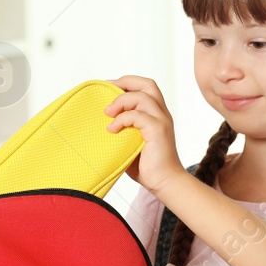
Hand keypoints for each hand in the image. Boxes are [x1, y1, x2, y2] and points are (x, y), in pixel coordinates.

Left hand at [106, 75, 185, 195]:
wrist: (164, 183)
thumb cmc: (147, 166)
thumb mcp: (130, 142)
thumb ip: (122, 129)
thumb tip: (101, 122)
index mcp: (157, 114)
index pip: (145, 87)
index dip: (127, 83)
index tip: (108, 88)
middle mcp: (161, 114)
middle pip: (147, 85)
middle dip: (125, 83)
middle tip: (108, 93)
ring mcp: (161, 121)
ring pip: (142, 97)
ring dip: (121, 101)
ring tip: (108, 114)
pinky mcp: (158, 131)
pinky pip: (139, 116)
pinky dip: (123, 119)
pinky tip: (113, 129)